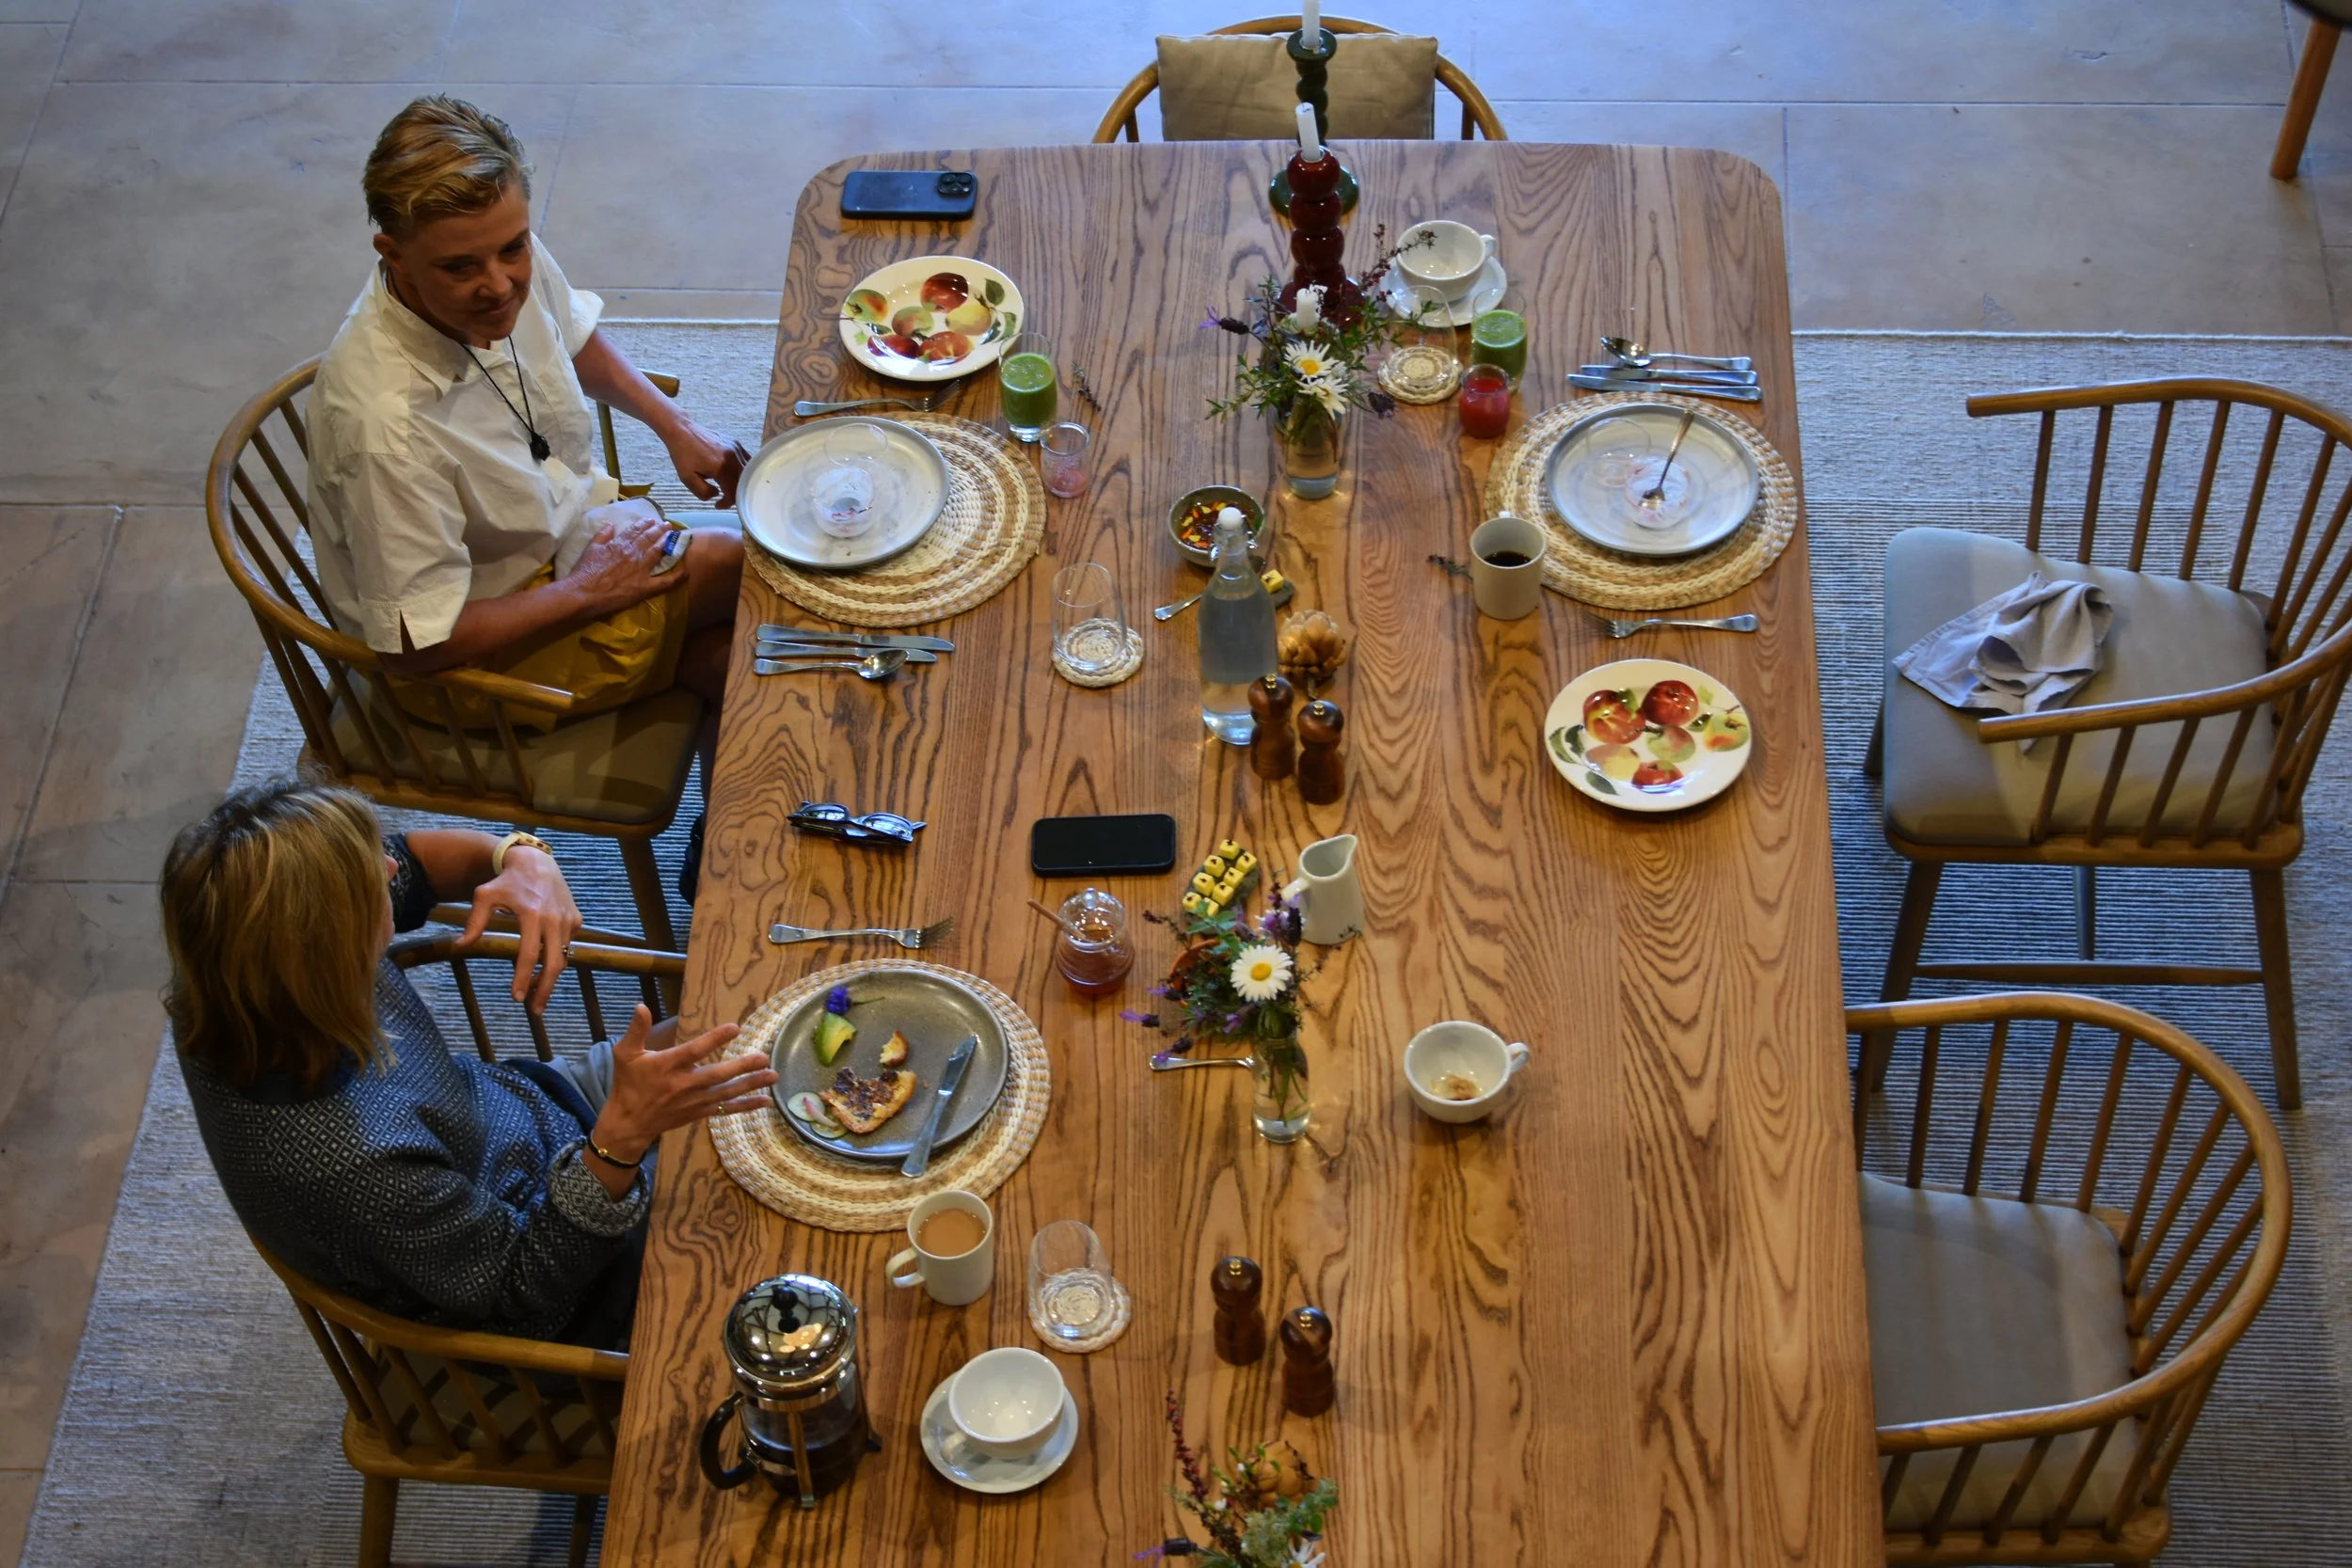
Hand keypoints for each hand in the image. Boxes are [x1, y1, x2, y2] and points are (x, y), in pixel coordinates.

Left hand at [453, 844, 581, 1010]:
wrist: (536, 862)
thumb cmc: (507, 881)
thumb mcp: (484, 897)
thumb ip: (474, 923)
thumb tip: (460, 947)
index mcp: (531, 913)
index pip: (529, 954)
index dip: (523, 978)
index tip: (517, 997)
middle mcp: (554, 918)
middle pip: (553, 963)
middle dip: (545, 989)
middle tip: (535, 1009)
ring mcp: (568, 919)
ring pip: (563, 957)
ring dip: (551, 978)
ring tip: (539, 994)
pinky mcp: (576, 918)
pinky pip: (568, 944)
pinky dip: (558, 956)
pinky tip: (546, 964)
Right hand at [562, 500, 669, 613]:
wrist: (582, 592)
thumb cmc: (584, 572)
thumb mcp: (590, 549)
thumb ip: (602, 536)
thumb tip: (610, 525)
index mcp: (619, 544)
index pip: (635, 531)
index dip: (645, 524)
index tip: (651, 520)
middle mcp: (633, 553)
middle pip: (649, 538)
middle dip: (660, 530)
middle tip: (668, 525)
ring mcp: (640, 569)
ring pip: (658, 552)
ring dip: (667, 543)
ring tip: (674, 537)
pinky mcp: (644, 587)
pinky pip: (664, 582)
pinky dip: (677, 577)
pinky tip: (687, 572)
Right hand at [590, 1007, 775, 1164]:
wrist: (628, 1123)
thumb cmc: (628, 1084)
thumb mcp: (625, 1054)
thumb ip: (635, 1030)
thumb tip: (641, 1006)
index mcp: (668, 1066)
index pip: (694, 1050)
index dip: (715, 1039)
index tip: (735, 1027)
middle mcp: (684, 1084)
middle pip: (717, 1075)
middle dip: (742, 1067)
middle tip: (765, 1058)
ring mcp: (694, 1101)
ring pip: (727, 1093)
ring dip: (752, 1085)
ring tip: (774, 1076)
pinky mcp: (700, 1113)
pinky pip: (726, 1110)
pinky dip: (747, 1106)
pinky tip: (766, 1101)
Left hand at [664, 415, 747, 507]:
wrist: (682, 430)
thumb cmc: (683, 454)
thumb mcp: (687, 478)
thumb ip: (703, 492)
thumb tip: (717, 494)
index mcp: (720, 467)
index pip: (733, 492)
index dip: (727, 503)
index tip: (717, 504)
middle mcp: (733, 457)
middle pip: (744, 483)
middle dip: (735, 494)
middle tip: (725, 497)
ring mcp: (736, 449)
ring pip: (748, 472)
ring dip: (740, 482)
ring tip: (729, 486)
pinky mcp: (736, 444)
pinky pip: (747, 461)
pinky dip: (743, 471)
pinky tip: (734, 475)